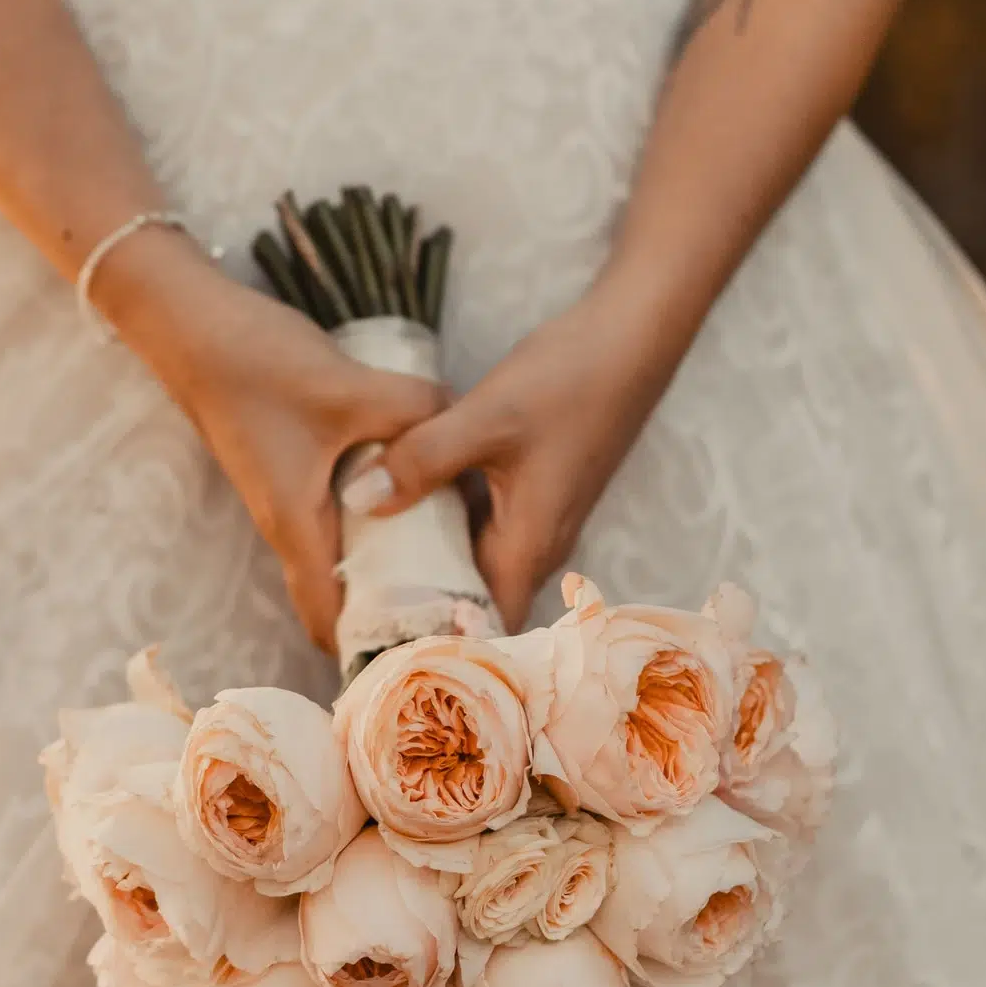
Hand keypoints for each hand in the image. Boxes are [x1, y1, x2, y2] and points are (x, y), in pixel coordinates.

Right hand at [93, 227, 445, 648]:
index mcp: (295, 524)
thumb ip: (412, 412)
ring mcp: (290, 493)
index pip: (329, 617)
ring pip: (343, 551)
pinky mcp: (296, 464)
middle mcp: (288, 521)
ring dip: (386, 564)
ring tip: (453, 563)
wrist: (193, 324)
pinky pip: (342, 514)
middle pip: (338, 593)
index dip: (372, 645)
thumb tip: (464, 424)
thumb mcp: (345, 388)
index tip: (427, 657)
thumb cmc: (255, 365)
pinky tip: (422, 495)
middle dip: (391, 612)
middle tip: (456, 614)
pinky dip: (378, 521)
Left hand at [362, 277, 672, 632]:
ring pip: (478, 563)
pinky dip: (446, 531)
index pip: (485, 626)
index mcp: (531, 545)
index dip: (439, 644)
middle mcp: (539, 544)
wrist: (628, 339)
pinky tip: (403, 510)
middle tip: (357, 609)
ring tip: (367, 568)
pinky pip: (483, 529)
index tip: (382, 647)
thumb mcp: (487, 417)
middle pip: (476, 600)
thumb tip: (359, 501)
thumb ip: (423, 459)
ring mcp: (538, 517)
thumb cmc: (570, 380)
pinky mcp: (533, 491)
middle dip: (424, 611)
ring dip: (432, 569)